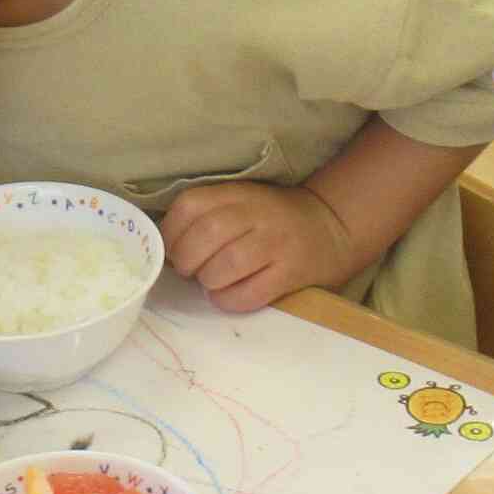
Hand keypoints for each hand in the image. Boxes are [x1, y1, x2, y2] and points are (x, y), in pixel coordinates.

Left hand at [160, 180, 358, 315]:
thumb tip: (163, 247)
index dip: (171, 232)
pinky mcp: (290, 274)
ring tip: (212, 281)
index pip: (190, 205)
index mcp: (239, 193)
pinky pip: (247, 295)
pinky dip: (228, 300)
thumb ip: (206, 215)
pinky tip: (228, 294)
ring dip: (208, 281)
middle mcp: (257, 215)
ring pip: (224, 267)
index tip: (173, 248)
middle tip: (191, 269)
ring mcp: (275, 244)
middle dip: (187, 260)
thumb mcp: (242, 201)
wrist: (331, 228)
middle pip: (204, 236)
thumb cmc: (273, 219)